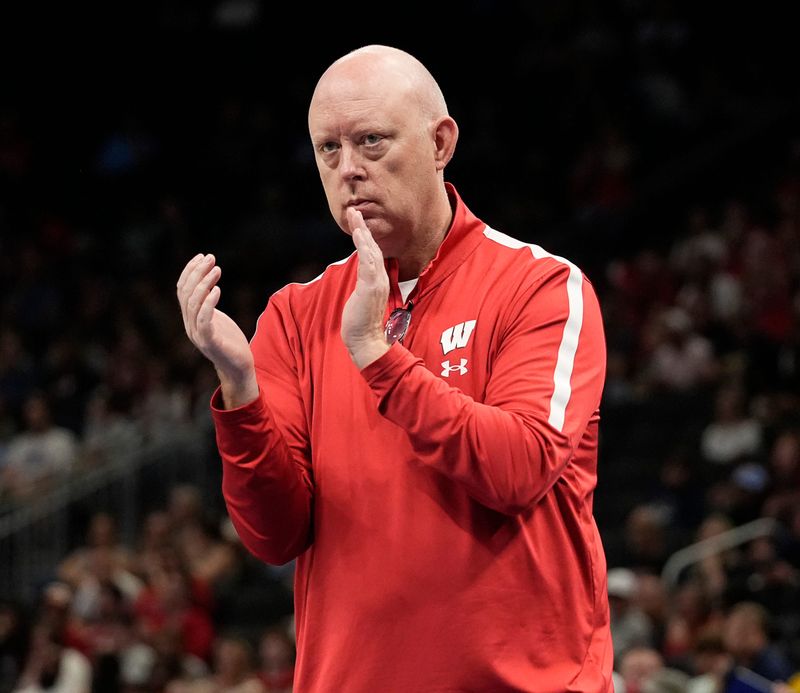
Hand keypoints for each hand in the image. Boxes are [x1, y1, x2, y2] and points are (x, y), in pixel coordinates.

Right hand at [177, 253, 257, 407]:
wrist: (238, 367)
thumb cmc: (229, 342)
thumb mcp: (216, 318)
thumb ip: (208, 304)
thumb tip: (208, 283)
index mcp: (189, 318)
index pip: (182, 290)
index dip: (189, 271)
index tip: (202, 256)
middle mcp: (189, 325)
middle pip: (186, 293)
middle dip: (197, 272)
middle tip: (211, 258)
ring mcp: (197, 335)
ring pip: (193, 304)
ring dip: (204, 283)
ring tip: (217, 269)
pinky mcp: (209, 343)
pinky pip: (204, 320)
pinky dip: (208, 303)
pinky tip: (217, 289)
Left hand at [341, 208, 390, 367]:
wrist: (366, 341)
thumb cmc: (362, 322)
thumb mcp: (363, 298)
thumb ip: (364, 284)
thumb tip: (362, 277)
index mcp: (379, 280)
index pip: (373, 253)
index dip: (366, 236)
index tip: (358, 222)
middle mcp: (380, 278)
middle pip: (373, 247)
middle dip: (363, 227)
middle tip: (354, 210)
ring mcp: (376, 282)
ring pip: (371, 251)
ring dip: (362, 232)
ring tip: (355, 216)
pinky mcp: (370, 287)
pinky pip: (368, 262)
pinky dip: (364, 247)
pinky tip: (359, 234)